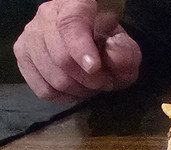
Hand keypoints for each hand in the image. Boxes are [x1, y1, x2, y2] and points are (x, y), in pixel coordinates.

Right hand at [14, 0, 140, 102]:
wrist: (92, 46)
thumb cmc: (108, 45)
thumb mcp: (125, 47)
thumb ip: (124, 52)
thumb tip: (112, 55)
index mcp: (74, 4)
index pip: (70, 24)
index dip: (80, 49)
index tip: (94, 68)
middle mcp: (46, 15)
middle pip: (60, 56)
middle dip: (89, 79)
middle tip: (104, 81)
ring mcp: (30, 35)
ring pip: (52, 76)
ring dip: (77, 89)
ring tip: (90, 84)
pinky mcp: (22, 55)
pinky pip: (42, 88)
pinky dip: (62, 96)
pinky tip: (73, 90)